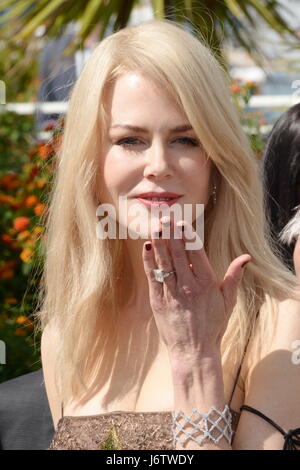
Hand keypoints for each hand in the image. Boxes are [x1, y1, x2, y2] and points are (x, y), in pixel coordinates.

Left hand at [142, 216, 250, 364]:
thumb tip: (246, 257)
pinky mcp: (158, 301)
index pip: (195, 253)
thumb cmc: (213, 325)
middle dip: (171, 233)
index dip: (187, 235)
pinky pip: (153, 276)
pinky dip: (150, 261)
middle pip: (178, 253)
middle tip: (165, 216)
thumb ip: (234, 276)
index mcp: (207, 283)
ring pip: (164, 262)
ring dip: (159, 242)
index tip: (181, 221)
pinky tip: (148, 246)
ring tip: (155, 225)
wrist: (194, 352)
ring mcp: (172, 293)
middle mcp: (189, 285)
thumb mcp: (228, 301)